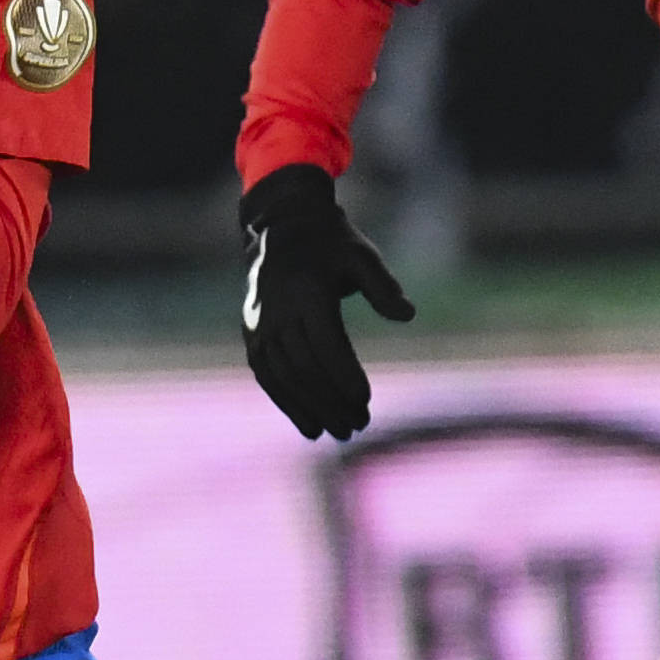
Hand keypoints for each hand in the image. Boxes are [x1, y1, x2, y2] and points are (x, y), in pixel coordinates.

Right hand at [238, 164, 416, 440]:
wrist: (280, 226)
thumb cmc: (331, 242)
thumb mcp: (362, 255)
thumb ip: (383, 287)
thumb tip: (407, 314)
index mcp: (306, 293)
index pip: (325, 343)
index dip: (343, 374)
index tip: (365, 400)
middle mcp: (277, 312)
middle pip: (304, 368)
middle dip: (331, 401)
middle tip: (358, 425)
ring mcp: (260, 325)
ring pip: (284, 377)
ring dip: (311, 408)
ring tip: (338, 433)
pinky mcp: (252, 335)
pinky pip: (267, 376)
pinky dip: (286, 403)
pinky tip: (310, 426)